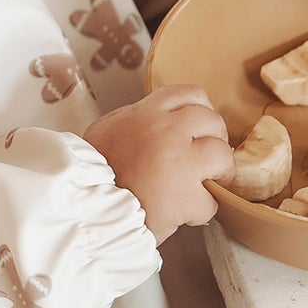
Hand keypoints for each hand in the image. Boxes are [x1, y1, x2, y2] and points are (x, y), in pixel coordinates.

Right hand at [82, 84, 233, 243]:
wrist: (85, 211)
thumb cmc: (92, 176)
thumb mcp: (106, 131)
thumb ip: (134, 120)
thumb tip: (158, 120)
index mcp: (144, 114)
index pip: (190, 94)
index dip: (200, 111)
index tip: (196, 129)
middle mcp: (163, 131)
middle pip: (212, 121)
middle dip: (213, 141)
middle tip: (200, 161)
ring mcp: (177, 162)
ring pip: (222, 155)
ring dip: (216, 174)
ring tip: (199, 187)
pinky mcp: (184, 197)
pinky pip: (212, 200)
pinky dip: (201, 210)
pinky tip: (184, 214)